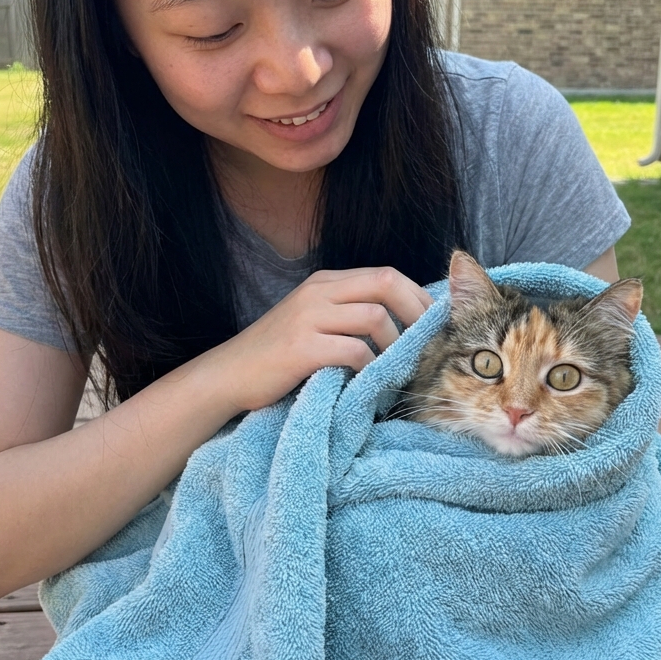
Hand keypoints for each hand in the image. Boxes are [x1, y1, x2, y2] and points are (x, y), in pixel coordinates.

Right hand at [210, 266, 432, 411]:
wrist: (227, 376)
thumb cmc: (276, 356)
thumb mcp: (312, 320)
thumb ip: (347, 313)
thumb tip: (402, 325)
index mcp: (324, 282)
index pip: (386, 275)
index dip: (417, 298)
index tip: (433, 325)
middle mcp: (318, 292)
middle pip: (386, 285)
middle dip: (417, 314)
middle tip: (427, 345)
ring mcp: (308, 317)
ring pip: (375, 318)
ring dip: (396, 347)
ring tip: (397, 370)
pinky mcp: (301, 348)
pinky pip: (354, 352)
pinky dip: (371, 369)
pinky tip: (371, 384)